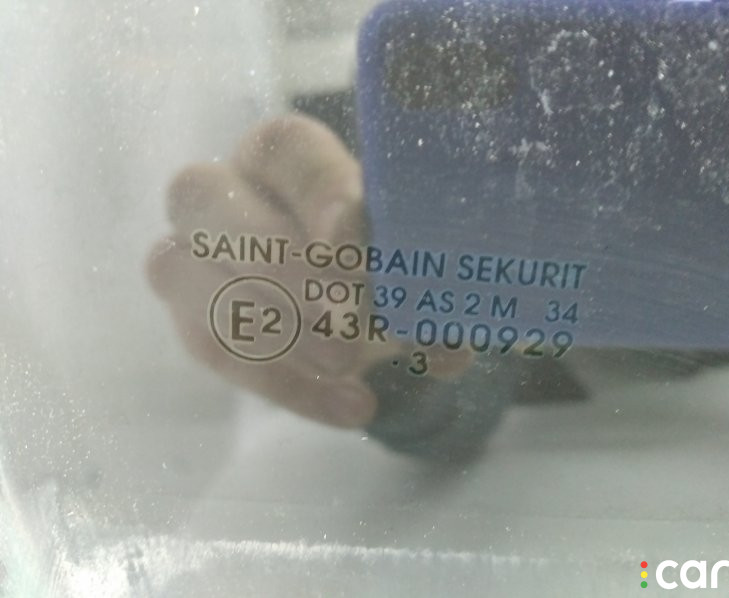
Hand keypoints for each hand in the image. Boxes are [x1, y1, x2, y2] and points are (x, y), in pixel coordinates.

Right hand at [148, 115, 469, 427]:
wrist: (333, 302)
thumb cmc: (371, 261)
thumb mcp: (400, 264)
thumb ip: (420, 285)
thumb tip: (448, 339)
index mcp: (280, 156)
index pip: (286, 149)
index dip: (317, 190)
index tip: (353, 238)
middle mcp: (220, 191)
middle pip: (208, 200)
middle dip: (278, 261)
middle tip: (342, 318)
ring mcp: (187, 251)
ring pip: (189, 275)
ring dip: (273, 328)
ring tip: (348, 366)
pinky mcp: (187, 314)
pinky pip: (211, 346)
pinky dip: (283, 384)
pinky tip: (350, 405)